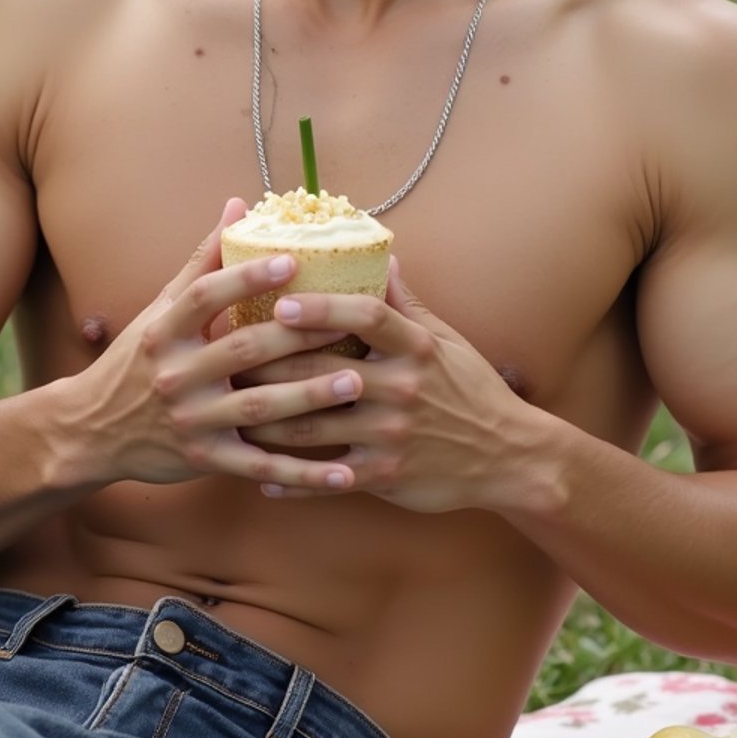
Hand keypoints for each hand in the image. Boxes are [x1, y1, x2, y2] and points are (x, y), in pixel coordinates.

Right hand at [62, 199, 363, 491]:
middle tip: (348, 324)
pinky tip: (344, 474)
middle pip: (241, 350)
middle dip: (297, 338)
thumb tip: (237, 204)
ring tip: (355, 383)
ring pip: (257, 408)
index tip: (291, 261)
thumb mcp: (160, 309)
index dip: (247, 278)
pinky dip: (303, 474)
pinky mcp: (204, 460)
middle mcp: (175, 375)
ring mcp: (190, 421)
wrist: (90, 430)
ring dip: (309, 397)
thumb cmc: (137, 359)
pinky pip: (260, 467)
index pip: (205, 297)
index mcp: (163, 331)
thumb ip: (203, 260)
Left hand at [240, 260, 533, 511]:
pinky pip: (327, 479)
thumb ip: (407, 302)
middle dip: (269, 364)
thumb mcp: (447, 342)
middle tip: (226, 355)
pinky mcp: (386, 476)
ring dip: (265, 421)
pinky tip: (260, 475)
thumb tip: (380, 257)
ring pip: (313, 427)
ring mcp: (391, 434)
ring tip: (227, 409)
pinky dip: (292, 480)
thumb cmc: (472, 391)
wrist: (510, 457)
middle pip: (323, 370)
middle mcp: (401, 388)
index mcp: (416, 348)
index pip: (366, 316)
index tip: (281, 301)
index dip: (322, 307)